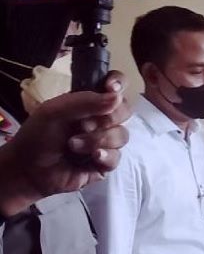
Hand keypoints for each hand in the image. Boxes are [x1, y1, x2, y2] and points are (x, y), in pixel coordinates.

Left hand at [0, 72, 130, 215]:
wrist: (29, 169)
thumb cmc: (38, 135)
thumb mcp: (54, 111)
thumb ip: (85, 101)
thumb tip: (117, 97)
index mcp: (90, 102)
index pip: (115, 85)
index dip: (119, 83)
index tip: (111, 89)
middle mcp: (101, 119)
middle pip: (125, 110)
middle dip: (107, 118)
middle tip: (83, 125)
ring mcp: (106, 141)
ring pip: (122, 135)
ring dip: (98, 139)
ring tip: (73, 145)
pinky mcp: (107, 162)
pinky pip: (117, 156)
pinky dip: (104, 156)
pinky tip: (91, 158)